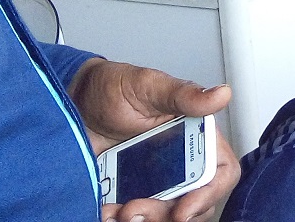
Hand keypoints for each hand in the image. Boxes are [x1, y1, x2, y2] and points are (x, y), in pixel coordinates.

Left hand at [67, 60, 237, 221]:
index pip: (220, 172)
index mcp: (194, 136)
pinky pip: (134, 216)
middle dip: (166, 214)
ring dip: (144, 219)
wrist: (74, 105)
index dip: (209, 194)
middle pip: (193, 203)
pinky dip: (119, 219)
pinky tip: (105, 209)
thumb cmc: (114, 88)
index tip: (183, 208)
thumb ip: (184, 94)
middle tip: (135, 209)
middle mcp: (180, 162)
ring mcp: (154, 180)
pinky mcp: (129, 192)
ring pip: (165, 214)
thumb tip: (220, 95)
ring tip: (117, 211)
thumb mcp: (148, 86)